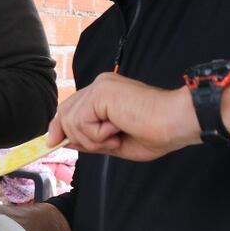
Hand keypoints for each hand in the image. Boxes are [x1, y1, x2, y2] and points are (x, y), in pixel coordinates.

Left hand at [48, 72, 199, 160]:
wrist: (176, 122)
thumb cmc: (156, 132)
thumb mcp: (114, 142)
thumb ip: (89, 140)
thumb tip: (63, 141)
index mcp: (104, 94)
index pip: (71, 108)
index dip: (59, 126)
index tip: (53, 142)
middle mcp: (99, 86)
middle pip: (65, 113)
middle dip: (72, 136)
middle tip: (106, 144)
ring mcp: (98, 87)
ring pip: (71, 121)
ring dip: (91, 139)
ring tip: (116, 137)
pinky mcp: (100, 93)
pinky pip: (80, 122)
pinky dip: (96, 135)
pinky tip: (116, 131)